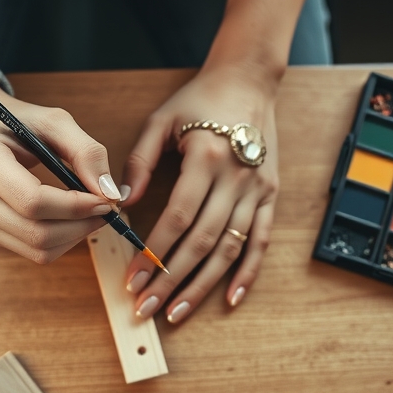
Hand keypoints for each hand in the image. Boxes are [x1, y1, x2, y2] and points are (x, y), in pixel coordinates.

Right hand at [0, 81, 122, 262]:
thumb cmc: (21, 124)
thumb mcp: (55, 122)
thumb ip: (87, 152)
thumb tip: (110, 194)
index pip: (33, 201)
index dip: (76, 206)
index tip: (106, 200)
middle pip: (36, 232)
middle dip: (81, 226)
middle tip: (106, 210)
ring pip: (36, 249)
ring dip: (74, 237)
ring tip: (91, 214)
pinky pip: (31, 252)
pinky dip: (60, 241)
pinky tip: (70, 221)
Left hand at [121, 64, 279, 322]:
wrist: (249, 81)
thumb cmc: (200, 100)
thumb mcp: (161, 120)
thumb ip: (139, 160)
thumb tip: (121, 202)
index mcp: (206, 157)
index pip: (178, 217)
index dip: (154, 252)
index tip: (133, 278)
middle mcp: (236, 178)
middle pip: (202, 241)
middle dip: (172, 279)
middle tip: (147, 307)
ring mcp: (258, 190)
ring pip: (230, 249)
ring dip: (203, 285)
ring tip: (177, 311)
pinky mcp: (271, 196)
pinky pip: (261, 241)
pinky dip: (248, 273)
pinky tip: (232, 298)